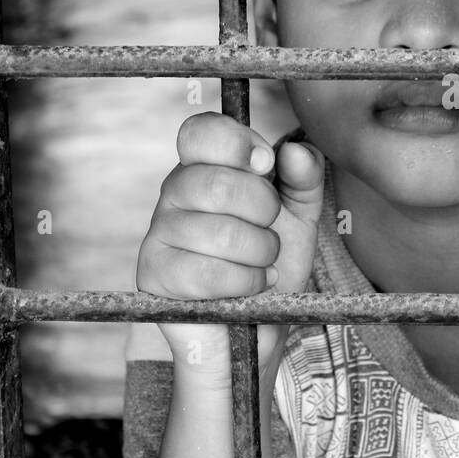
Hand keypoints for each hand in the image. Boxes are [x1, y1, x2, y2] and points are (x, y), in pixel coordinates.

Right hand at [136, 112, 324, 367]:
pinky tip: (249, 287)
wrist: (261, 326)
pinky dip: (245, 282)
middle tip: (269, 229)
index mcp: (205, 167)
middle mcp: (175, 193)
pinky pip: (207, 271)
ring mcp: (159, 233)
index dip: (236, 142)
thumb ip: (304, 177)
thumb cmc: (273, 262)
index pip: (199, 131)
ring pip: (219, 231)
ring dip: (259, 253)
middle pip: (217, 182)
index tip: (265, 164)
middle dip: (263, 210)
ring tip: (263, 263)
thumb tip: (294, 150)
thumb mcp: (300, 214)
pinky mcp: (154, 274)